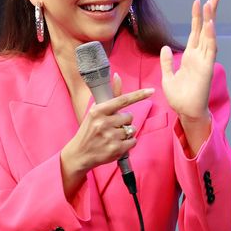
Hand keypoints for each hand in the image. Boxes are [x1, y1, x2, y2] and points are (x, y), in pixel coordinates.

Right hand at [60, 75, 151, 193]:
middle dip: (124, 121)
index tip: (151, 91)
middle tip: (113, 126)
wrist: (79, 154)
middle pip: (129, 116)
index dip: (139, 95)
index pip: (122, 100)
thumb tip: (117, 76)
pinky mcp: (116, 149)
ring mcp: (110, 137)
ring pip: (132, 129)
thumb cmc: (88, 131)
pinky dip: (128, 143)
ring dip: (126, 132)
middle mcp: (104, 123)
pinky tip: (117, 144)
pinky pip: (133, 141)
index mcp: (98, 111)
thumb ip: (110, 96)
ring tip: (113, 136)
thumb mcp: (95, 112)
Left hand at [160, 0, 219, 129]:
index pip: (195, 32)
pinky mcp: (206, 68)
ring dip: (211, 19)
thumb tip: (165, 47)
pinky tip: (210, 24)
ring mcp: (204, 61)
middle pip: (205, 29)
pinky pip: (209, 49)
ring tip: (212, 3)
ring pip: (209, 35)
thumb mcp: (167, 77)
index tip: (199, 1)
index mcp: (190, 57)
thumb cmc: (179, 98)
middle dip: (209, 12)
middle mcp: (199, 56)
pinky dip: (210, 36)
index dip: (197, 16)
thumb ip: (166, 62)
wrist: (186, 112)